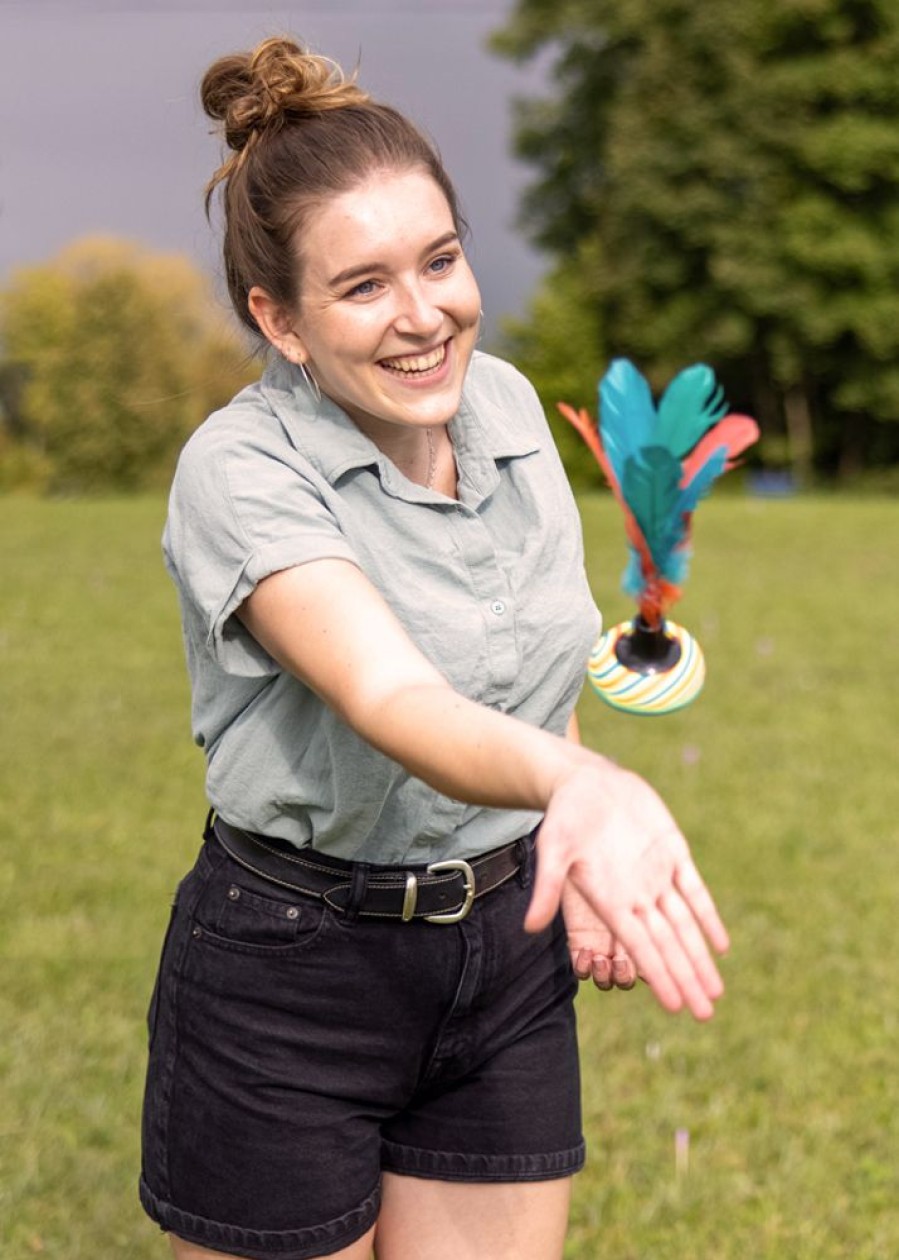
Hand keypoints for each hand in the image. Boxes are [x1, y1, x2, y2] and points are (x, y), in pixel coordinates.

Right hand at [526, 761, 728, 1020]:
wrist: (586, 781)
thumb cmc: (564, 815)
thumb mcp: (553, 847)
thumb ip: (548, 887)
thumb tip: (529, 928)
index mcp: (610, 900)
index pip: (640, 946)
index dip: (659, 974)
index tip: (676, 1006)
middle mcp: (636, 895)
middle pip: (667, 944)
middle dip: (686, 978)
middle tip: (706, 1014)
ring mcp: (657, 875)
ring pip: (685, 925)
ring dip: (699, 958)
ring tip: (715, 992)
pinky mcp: (673, 851)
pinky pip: (694, 890)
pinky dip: (708, 916)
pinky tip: (721, 945)